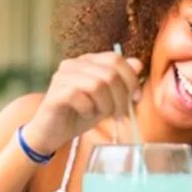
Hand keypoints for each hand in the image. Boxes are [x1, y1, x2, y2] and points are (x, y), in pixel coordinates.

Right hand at [23, 52, 142, 153]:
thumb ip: (122, 82)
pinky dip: (88, 110)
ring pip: (97, 85)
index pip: (115, 59)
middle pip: (109, 73)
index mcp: (88, 61)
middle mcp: (74, 63)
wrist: (53, 132)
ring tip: (100, 114)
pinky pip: (80, 96)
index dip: (130, 79)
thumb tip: (138, 64)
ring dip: (105, 105)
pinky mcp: (55, 92)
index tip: (136, 99)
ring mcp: (62, 76)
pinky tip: (85, 114)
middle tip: (119, 114)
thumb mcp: (108, 99)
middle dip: (120, 97)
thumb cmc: (81, 114)